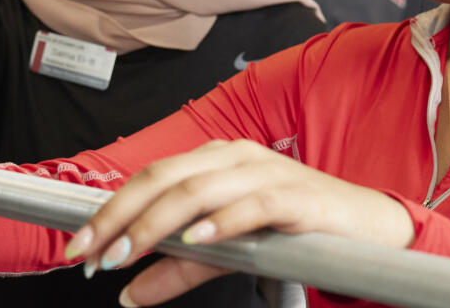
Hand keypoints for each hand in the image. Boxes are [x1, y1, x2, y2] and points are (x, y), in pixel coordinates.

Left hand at [66, 140, 414, 306]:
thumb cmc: (298, 229)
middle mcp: (235, 157)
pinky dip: (219, 223)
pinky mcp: (295, 196)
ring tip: (130, 252)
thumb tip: (130, 293)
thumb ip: (181, 269)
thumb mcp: (230, 250)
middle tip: (93, 252)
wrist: (370, 227)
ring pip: (197, 189)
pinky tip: (196, 240)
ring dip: (157, 224)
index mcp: (215, 160)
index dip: (109, 208)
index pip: (149, 176)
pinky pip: (251, 205)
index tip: (79, 244)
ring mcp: (265, 172)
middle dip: (120, 215)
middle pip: (163, 177)